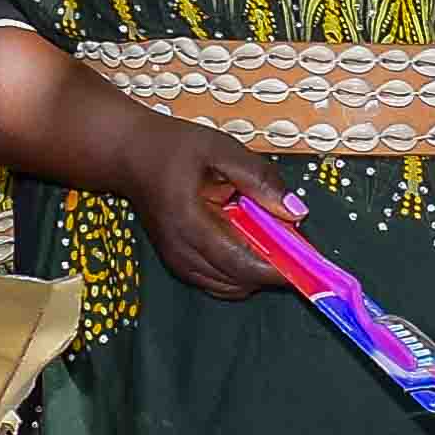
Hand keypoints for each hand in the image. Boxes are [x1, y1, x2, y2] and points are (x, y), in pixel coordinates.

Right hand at [113, 113, 299, 297]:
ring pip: (229, 287)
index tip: (305, 264)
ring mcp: (177, 261)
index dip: (275, 269)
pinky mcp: (178, 263)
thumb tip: (295, 212)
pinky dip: (239, 271)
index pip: (240, 263)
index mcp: (189, 223)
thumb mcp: (219, 149)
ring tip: (267, 238)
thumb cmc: (172, 148)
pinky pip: (217, 281)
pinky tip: (247, 244)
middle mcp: (181, 251)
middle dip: (270, 269)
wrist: (130, 155)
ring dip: (254, 270)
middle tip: (292, 243)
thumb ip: (258, 179)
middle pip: (238, 281)